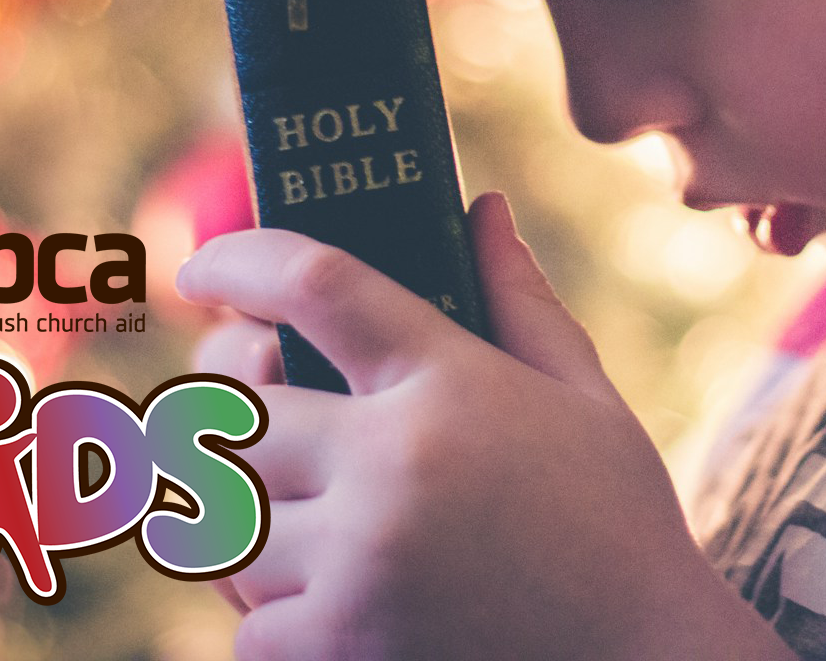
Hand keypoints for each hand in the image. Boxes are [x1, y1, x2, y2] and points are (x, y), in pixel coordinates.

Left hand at [175, 192, 798, 660]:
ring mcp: (359, 564)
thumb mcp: (585, 395)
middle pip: (232, 412)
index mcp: (449, 383)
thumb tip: (479, 208)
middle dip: (221, 410)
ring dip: (239, 518)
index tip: (204, 270)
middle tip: (242, 413)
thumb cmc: (620, 523)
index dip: (243, 263)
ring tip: (285, 513)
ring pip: (223, 524)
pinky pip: (245, 626)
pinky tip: (319, 597)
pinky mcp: (341, 650)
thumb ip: (519, 298)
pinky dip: (266, 615)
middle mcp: (390, 465)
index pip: (316, 284)